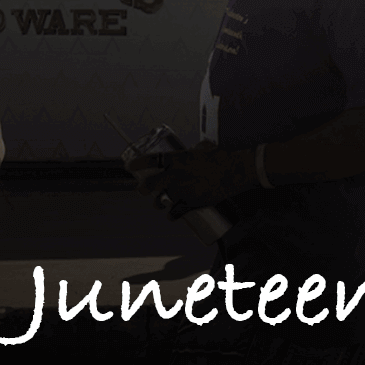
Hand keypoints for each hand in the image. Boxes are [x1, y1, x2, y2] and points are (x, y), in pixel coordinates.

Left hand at [128, 144, 253, 215]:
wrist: (235, 171)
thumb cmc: (221, 156)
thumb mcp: (204, 149)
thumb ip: (193, 152)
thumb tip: (193, 151)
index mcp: (178, 159)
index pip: (151, 160)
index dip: (138, 163)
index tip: (130, 167)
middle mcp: (176, 175)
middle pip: (150, 185)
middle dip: (143, 188)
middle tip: (140, 190)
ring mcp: (183, 191)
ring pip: (162, 201)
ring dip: (157, 204)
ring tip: (157, 204)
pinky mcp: (191, 203)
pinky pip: (176, 212)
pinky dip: (172, 215)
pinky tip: (170, 216)